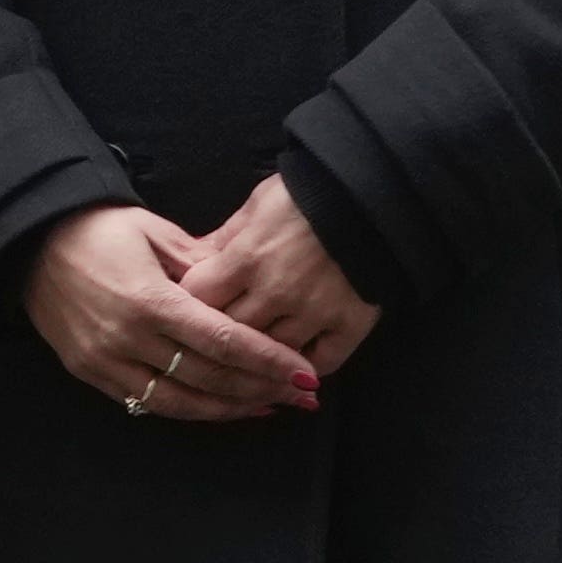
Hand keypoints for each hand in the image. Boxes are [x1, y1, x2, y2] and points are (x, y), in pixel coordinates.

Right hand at [19, 201, 320, 425]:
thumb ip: (201, 265)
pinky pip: (147, 402)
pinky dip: (188, 409)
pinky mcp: (88, 372)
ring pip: (181, 402)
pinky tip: (217, 407)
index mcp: (149, 299)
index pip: (224, 340)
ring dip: (230, 409)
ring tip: (268, 406)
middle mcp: (127, 338)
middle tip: (303, 396)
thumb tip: (246, 291)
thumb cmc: (94, 228)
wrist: (26, 241)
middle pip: (210, 378)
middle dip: (262, 389)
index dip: (269, 361)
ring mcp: (104, 360)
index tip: (305, 374)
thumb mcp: (154, 231)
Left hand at [180, 173, 380, 382]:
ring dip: (260, 354)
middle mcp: (275, 292)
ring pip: (271, 353)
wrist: (373, 195)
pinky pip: (322, 363)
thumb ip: (223, 239)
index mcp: (244, 259)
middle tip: (217, 335)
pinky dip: (306, 368)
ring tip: (253, 355)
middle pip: (229, 332)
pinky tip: (294, 366)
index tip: (190, 303)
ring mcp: (314, 312)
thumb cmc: (306, 193)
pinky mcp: (351, 325)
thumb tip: (189, 260)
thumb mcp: (256, 206)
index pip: (197, 298)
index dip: (189, 301)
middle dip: (219, 332)